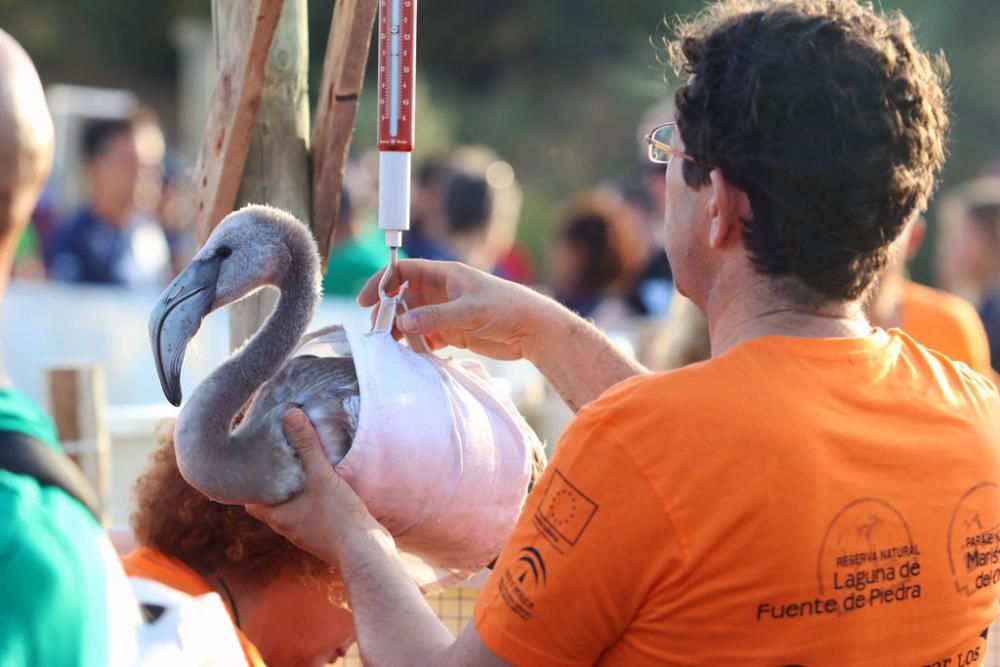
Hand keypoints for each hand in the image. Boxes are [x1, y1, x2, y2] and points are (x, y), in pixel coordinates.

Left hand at [246, 409, 383, 566]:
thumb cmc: (338, 519)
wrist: (367, 554)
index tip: (254, 463)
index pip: (251, 501)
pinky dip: (314, 499)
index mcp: (278, 518)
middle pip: (272, 502)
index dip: (250, 484)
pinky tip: (326, 484)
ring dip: (296, 491)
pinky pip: (313, 513)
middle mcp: (289, 528)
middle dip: (275, 483)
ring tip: (302, 465)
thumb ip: (307, 447)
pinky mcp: (326, 533)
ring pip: (294, 508)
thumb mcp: (322, 477)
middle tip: (279, 457)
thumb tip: (290, 415)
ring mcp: (308, 532)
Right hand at [358, 259, 554, 361]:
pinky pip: (427, 337)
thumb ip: (436, 317)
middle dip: (388, 312)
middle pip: (403, 297)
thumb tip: (401, 322)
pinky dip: (418, 345)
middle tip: (377, 331)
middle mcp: (442, 291)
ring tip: (392, 347)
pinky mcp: (454, 332)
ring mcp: (447, 312)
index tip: (366, 300)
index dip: (382, 282)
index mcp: (445, 275)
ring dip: (401, 331)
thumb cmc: (506, 308)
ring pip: (413, 319)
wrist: (533, 330)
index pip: (404, 271)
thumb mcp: (470, 310)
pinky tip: (415, 356)